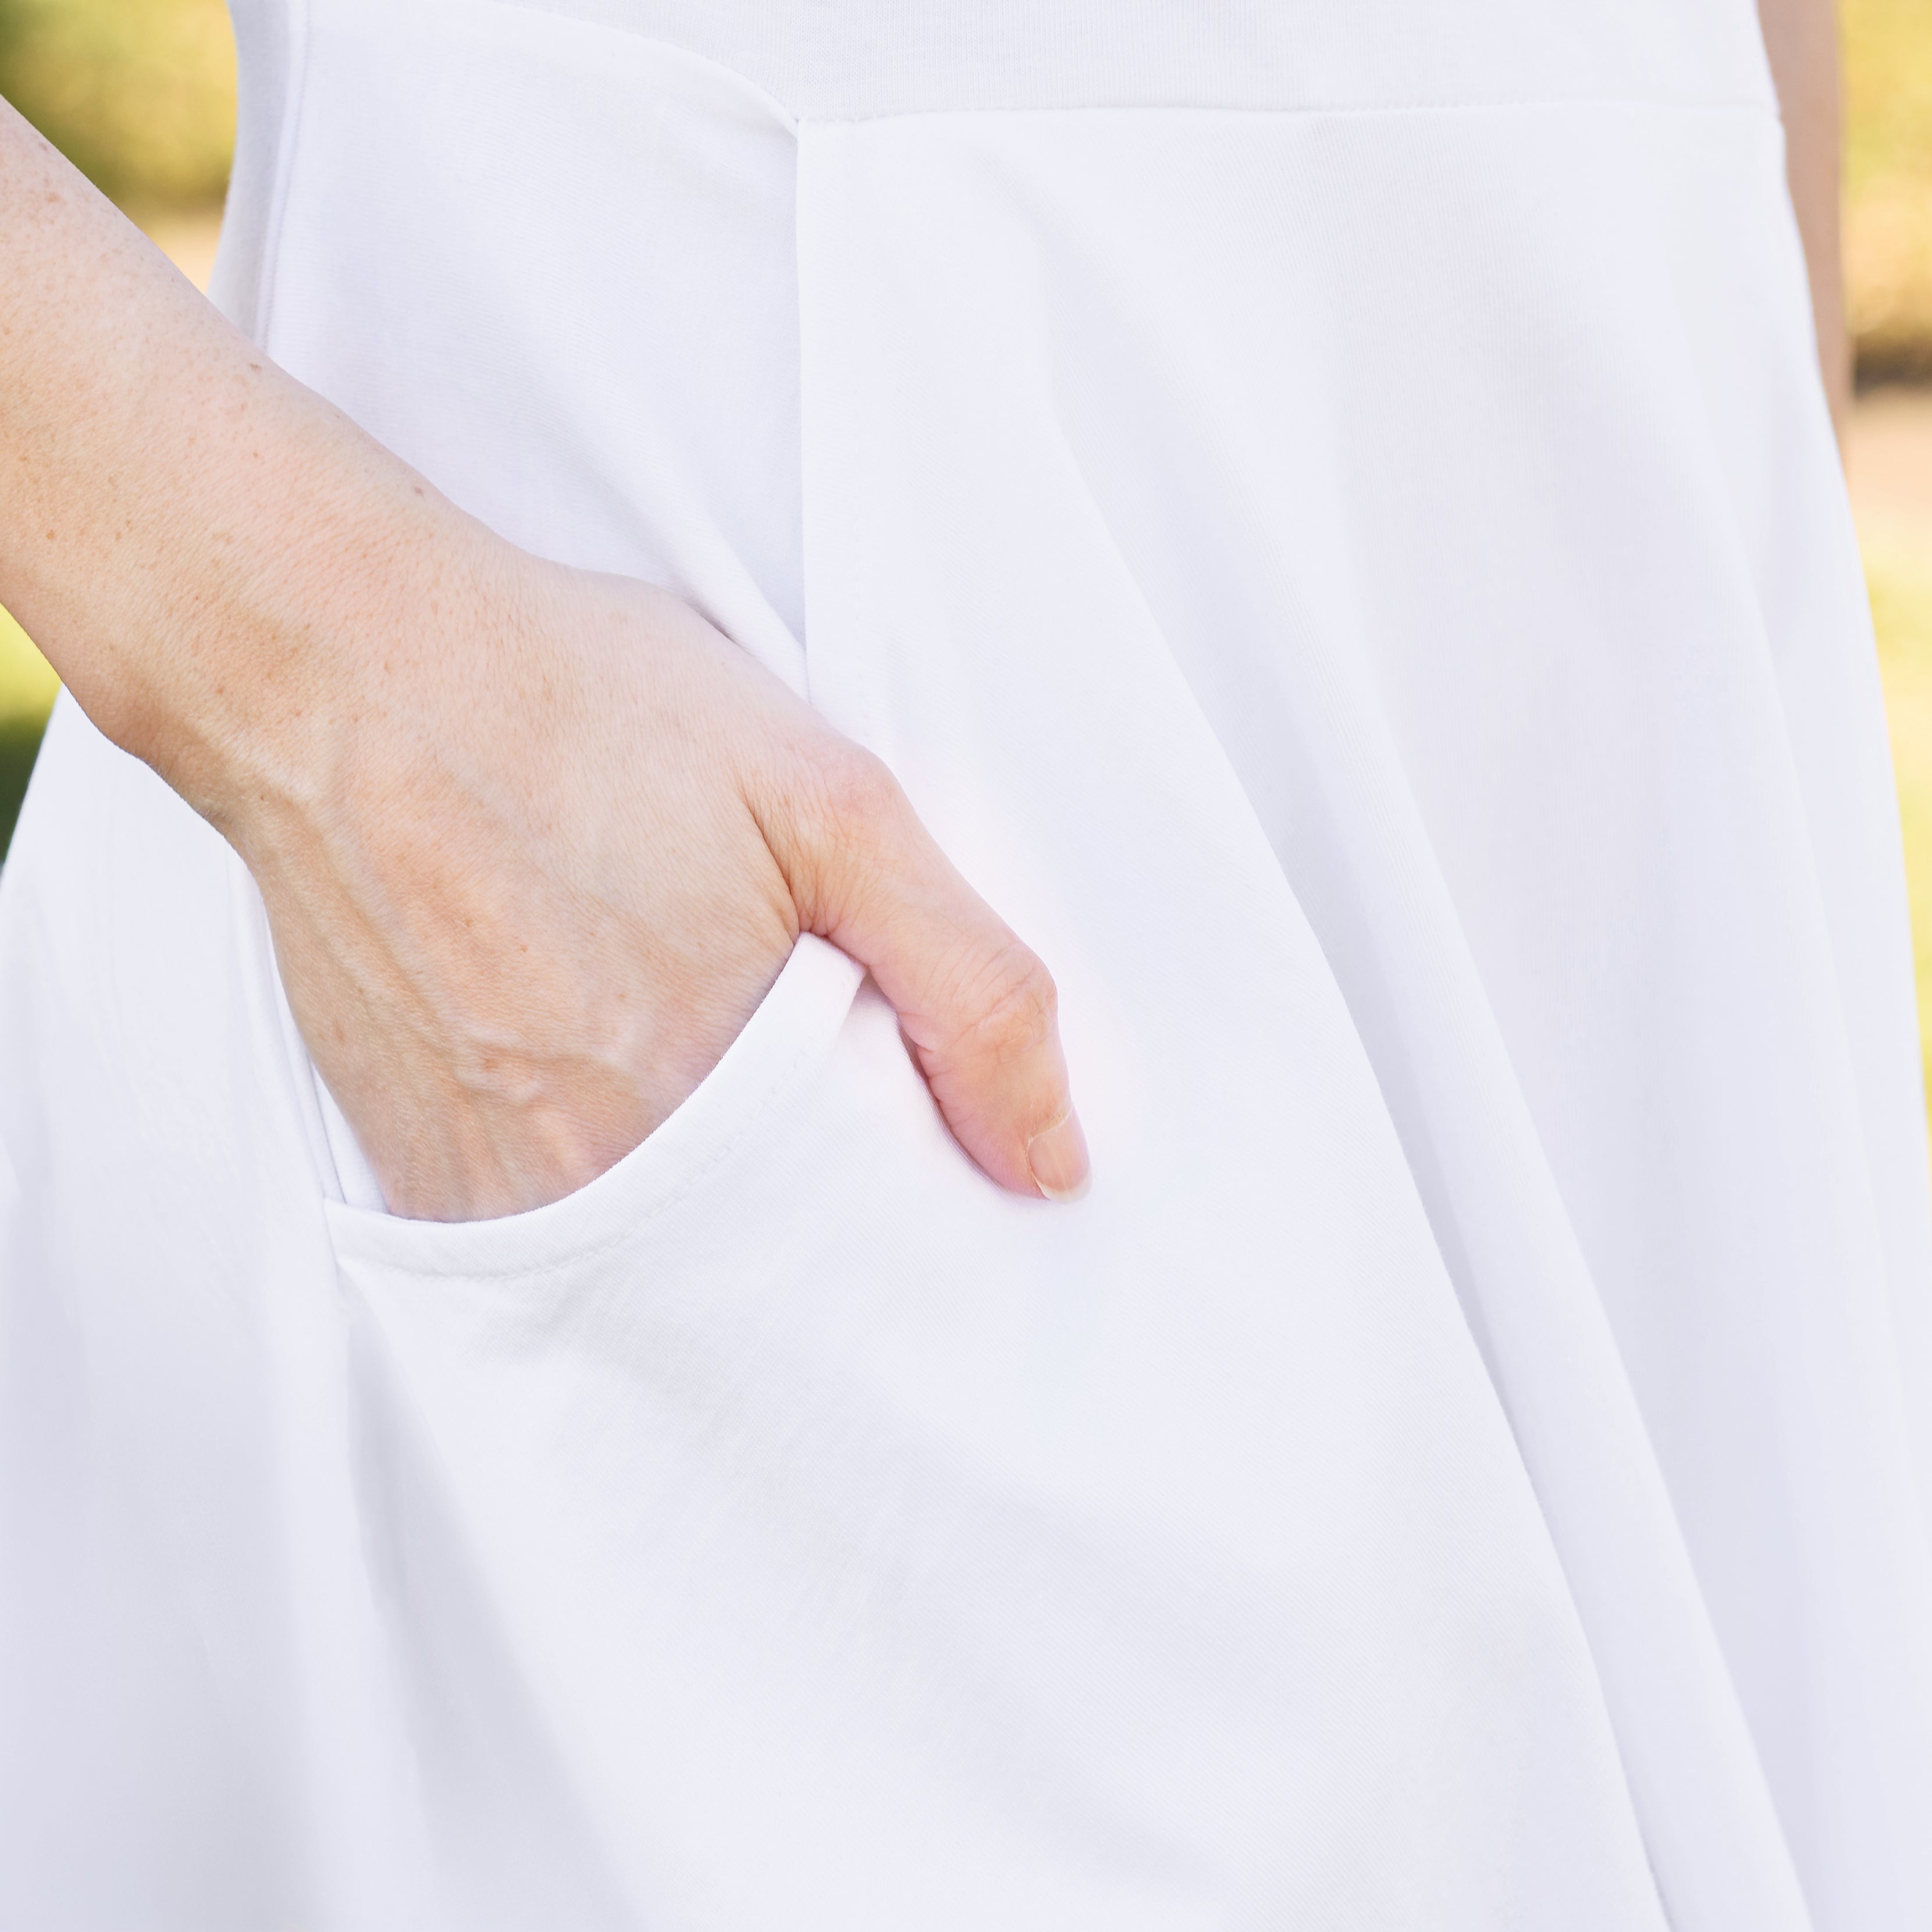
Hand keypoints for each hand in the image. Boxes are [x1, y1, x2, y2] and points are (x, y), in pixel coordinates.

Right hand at [224, 530, 1089, 1220]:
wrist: (343, 671)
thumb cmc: (584, 711)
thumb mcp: (837, 804)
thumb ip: (972, 990)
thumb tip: (1052, 1163)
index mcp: (719, 1107)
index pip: (878, 1248)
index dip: (923, 1199)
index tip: (930, 1143)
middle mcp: (593, 1181)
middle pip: (768, 1272)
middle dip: (822, 1206)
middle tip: (799, 1058)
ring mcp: (489, 1190)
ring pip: (659, 1265)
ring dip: (713, 1199)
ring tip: (690, 1046)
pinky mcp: (414, 1170)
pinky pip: (551, 1236)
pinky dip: (608, 1184)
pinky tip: (605, 1069)